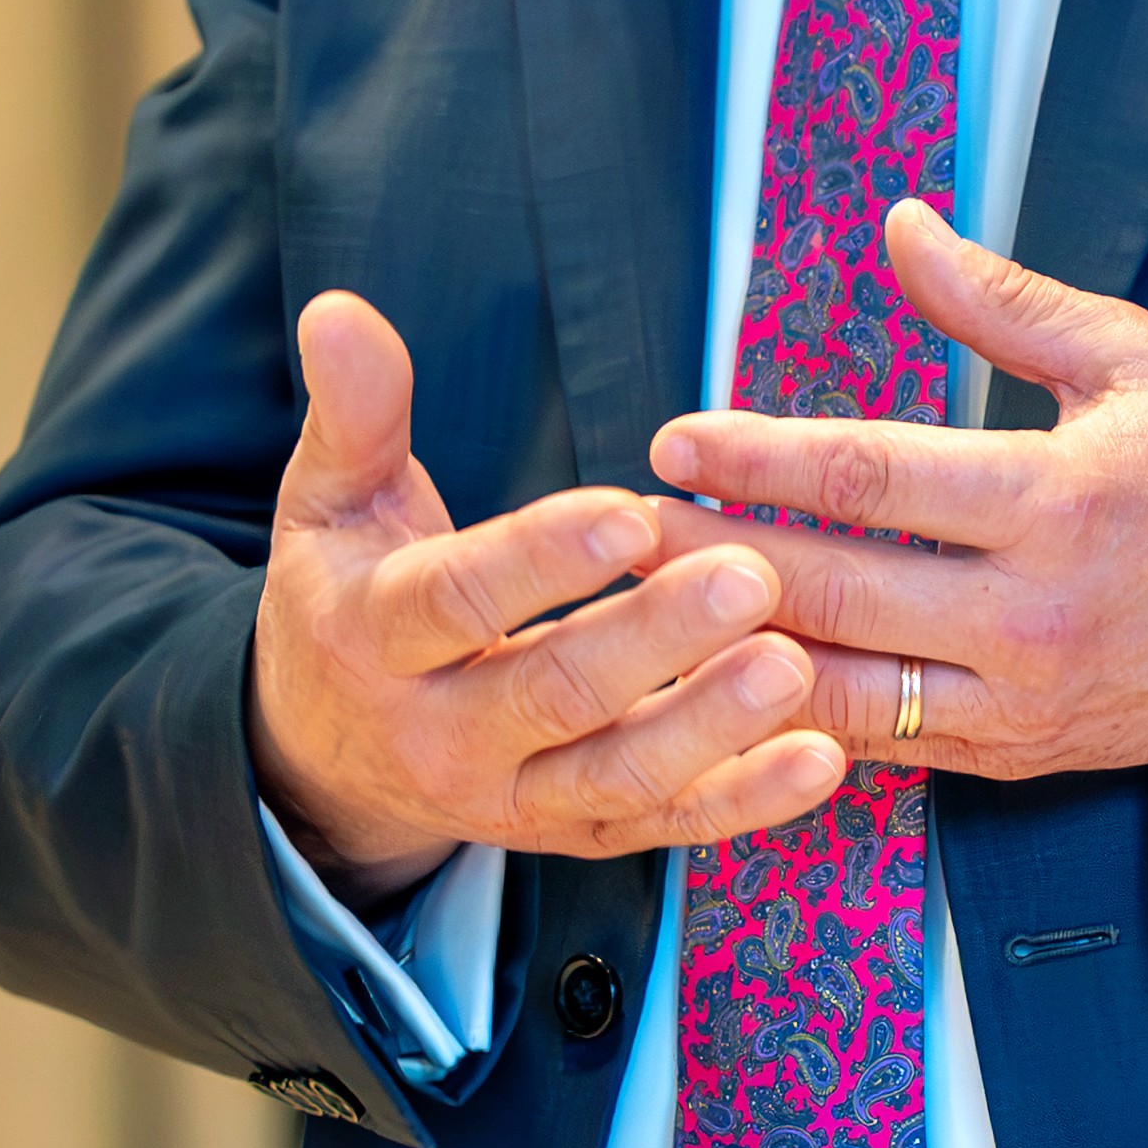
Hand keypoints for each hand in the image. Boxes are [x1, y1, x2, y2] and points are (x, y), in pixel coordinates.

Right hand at [249, 292, 845, 904]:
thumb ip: (354, 412)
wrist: (326, 758)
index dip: (545, 560)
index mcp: (374, 638)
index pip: (459, 599)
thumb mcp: (330, 504)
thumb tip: (340, 311)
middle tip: (751, 577)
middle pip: (553, 693)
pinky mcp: (574, 836)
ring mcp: (511, 799)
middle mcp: (439, 734)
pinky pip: (663, 826)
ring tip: (794, 665)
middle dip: (655, 640)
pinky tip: (822, 756)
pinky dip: (745, 801)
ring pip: (617, 776)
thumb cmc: (348, 599)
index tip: (632, 513)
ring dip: (712, 727)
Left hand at [652, 205, 1147, 785]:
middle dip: (710, 560)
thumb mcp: (1133, 362)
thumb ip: (1002, 303)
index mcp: (1055, 500)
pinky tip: (728, 689)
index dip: (758, 459)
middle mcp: (1029, 613)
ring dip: (731, 656)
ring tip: (646, 618)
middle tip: (620, 531)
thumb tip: (902, 227)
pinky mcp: (1013, 756)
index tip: (676, 438)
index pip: (870, 477)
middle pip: (831, 591)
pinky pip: (883, 748)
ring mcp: (1018, 699)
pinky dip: (796, 722)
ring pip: (841, 690)